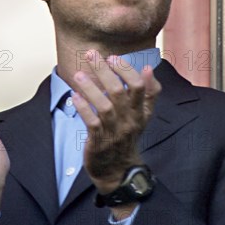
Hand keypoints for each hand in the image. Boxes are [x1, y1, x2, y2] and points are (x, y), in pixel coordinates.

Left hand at [71, 51, 160, 194]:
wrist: (118, 170)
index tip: (114, 58)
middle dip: (104, 71)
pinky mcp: (100, 141)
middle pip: (120, 91)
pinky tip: (75, 96)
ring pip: (105, 106)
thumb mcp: (142, 115)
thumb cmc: (127, 135)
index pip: (141, 88)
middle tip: (91, 55)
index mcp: (142, 112)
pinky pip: (92, 122)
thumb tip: (148, 68)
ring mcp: (115, 131)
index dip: (128, 71)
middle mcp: (130, 120)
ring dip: (91, 88)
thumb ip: (147, 93)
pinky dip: (83, 108)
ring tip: (78, 75)